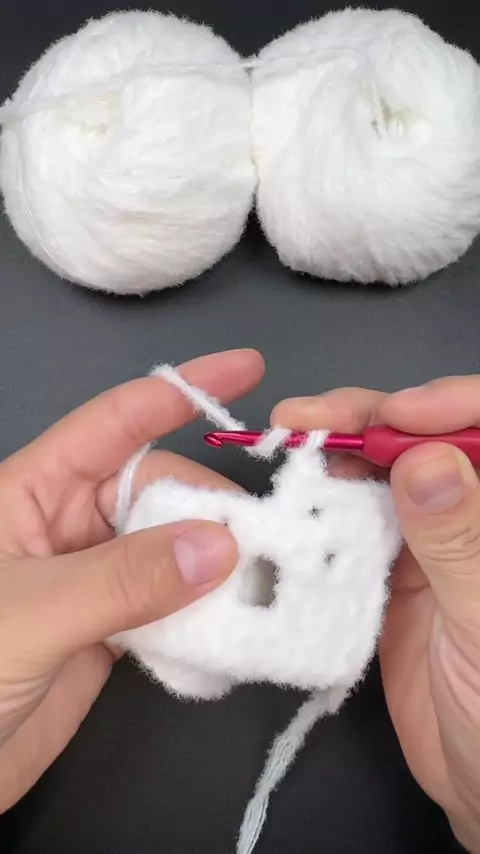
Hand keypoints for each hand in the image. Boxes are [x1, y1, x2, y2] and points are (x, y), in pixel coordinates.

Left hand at [0, 349, 263, 812]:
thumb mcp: (32, 611)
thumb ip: (124, 578)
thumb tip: (222, 545)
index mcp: (34, 491)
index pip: (115, 421)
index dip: (180, 390)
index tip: (249, 369)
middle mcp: (68, 525)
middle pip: (158, 490)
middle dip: (212, 505)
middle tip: (267, 544)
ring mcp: (92, 579)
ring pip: (171, 549)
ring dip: (218, 562)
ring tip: (272, 580)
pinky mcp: (110, 632)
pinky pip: (170, 605)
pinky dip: (206, 611)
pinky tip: (238, 622)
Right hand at [273, 379, 479, 852]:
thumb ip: (458, 540)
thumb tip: (423, 458)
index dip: (446, 405)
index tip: (395, 415)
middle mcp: (468, 511)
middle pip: (420, 439)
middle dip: (367, 418)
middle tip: (304, 419)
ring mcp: (426, 541)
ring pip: (379, 474)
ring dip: (335, 456)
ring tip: (286, 445)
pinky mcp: (387, 572)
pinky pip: (351, 525)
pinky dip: (320, 508)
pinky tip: (290, 500)